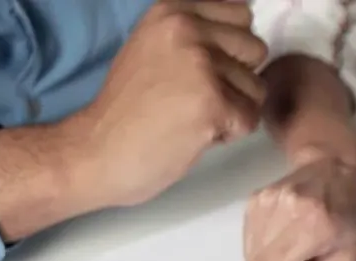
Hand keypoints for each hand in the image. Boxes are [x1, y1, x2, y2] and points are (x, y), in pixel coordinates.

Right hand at [68, 0, 268, 208]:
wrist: (98, 151)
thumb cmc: (129, 108)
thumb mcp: (156, 47)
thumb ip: (197, 33)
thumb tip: (247, 27)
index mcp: (173, 10)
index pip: (241, 13)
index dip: (231, 48)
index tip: (203, 69)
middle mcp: (187, 28)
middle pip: (255, 49)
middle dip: (237, 78)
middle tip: (196, 97)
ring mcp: (201, 64)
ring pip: (256, 87)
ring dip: (234, 108)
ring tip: (191, 115)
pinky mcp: (213, 102)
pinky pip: (250, 118)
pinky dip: (229, 133)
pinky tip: (195, 133)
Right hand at [206, 146, 355, 260]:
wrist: (338, 164)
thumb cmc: (353, 213)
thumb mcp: (348, 260)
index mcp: (311, 226)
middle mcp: (281, 211)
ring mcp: (263, 203)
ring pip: (252, 256)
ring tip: (298, 252)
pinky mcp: (253, 201)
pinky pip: (251, 241)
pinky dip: (265, 251)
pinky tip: (287, 240)